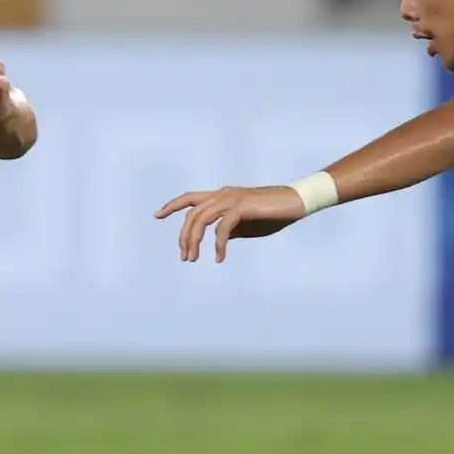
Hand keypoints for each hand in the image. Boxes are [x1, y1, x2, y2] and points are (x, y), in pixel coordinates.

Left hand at [157, 183, 305, 261]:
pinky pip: (222, 228)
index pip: (190, 198)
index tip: (157, 215)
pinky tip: (220, 258)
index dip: (172, 205)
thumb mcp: (246, 224)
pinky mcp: (241, 207)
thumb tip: (219, 240)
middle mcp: (222, 194)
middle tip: (184, 257)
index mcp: (221, 196)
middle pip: (191, 214)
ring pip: (200, 220)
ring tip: (193, 259)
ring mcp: (231, 198)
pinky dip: (218, 244)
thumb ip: (230, 229)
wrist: (296, 202)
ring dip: (194, 241)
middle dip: (183, 236)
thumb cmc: (273, 213)